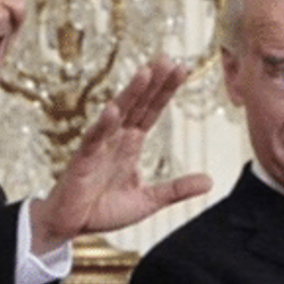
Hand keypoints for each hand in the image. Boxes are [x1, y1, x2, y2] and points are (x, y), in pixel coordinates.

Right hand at [29, 57, 212, 253]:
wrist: (72, 225)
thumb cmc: (104, 209)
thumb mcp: (148, 200)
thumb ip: (177, 189)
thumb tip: (210, 182)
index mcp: (132, 143)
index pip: (152, 110)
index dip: (166, 90)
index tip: (181, 68)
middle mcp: (117, 137)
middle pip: (138, 104)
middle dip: (153, 82)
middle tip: (168, 58)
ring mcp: (100, 145)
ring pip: (118, 113)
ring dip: (131, 93)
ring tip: (145, 73)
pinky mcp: (84, 159)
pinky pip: (94, 138)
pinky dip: (104, 125)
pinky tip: (114, 110)